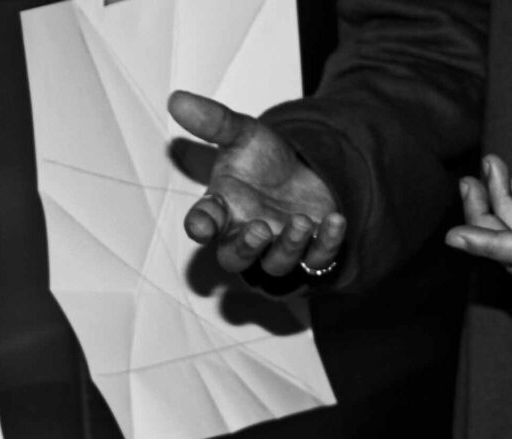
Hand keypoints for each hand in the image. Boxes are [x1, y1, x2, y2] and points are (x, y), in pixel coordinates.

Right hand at [170, 90, 347, 278]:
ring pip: (276, 265)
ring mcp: (278, 248)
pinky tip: (336, 221)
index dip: (200, 227)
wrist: (305, 167)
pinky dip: (328, 244)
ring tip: (302, 220)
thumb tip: (176, 99)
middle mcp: (245, 235)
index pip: (203, 222)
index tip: (202, 226)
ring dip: (289, 247)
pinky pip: (318, 260)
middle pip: (235, 258)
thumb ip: (213, 122)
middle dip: (246, 248)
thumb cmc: (264, 159)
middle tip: (259, 229)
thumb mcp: (242, 133)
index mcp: (222, 209)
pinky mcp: (311, 252)